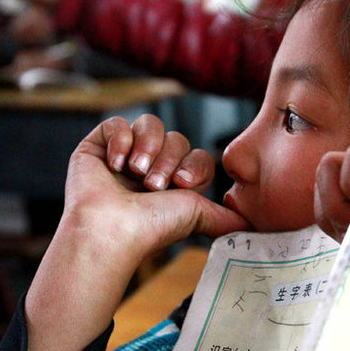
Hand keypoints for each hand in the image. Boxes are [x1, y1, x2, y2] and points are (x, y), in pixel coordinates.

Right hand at [25, 115, 248, 350]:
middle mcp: (150, 167)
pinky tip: (115, 164)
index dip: (193, 164)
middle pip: (176, 138)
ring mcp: (123, 155)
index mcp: (174, 183)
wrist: (112, 228)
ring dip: (147, 147)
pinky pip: (117, 122)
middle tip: (154, 185)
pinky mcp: (97, 146)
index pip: (196, 154)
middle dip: (168, 160)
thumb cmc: (151, 226)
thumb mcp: (199, 216)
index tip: (182, 184)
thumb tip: (252, 224)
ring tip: (136, 171)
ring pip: (149, 124)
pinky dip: (120, 139)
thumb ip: (225, 217)